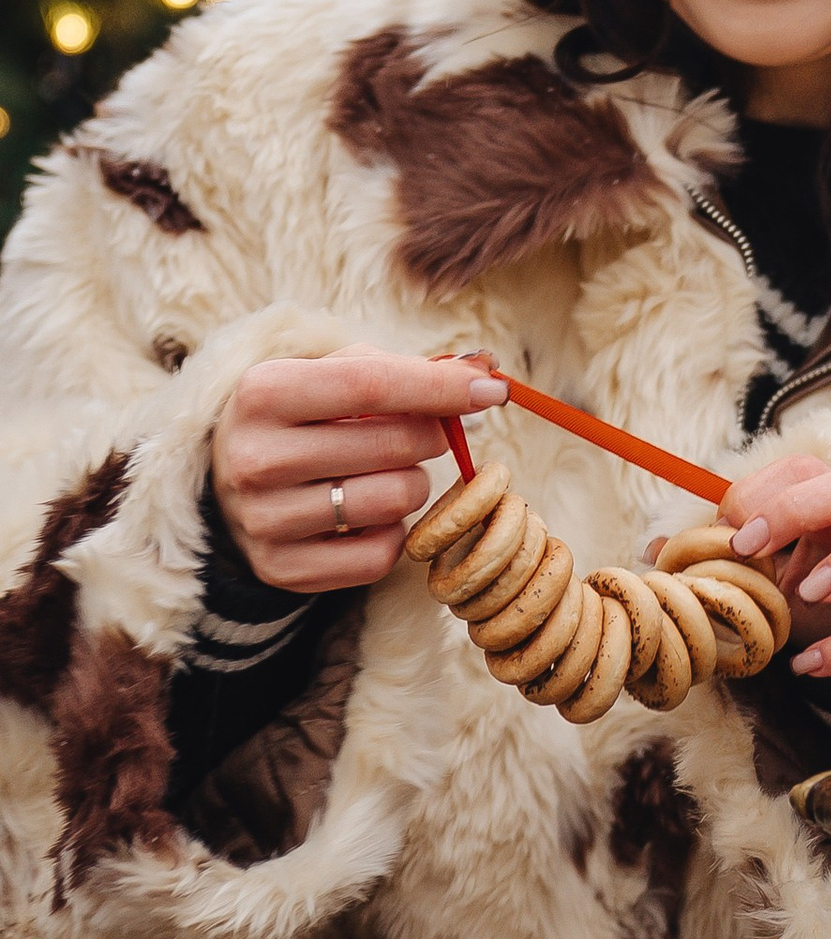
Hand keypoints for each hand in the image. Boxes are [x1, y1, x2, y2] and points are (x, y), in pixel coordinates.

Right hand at [211, 353, 510, 593]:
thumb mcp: (335, 374)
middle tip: (422, 435)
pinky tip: (369, 513)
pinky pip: (382, 554)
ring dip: (415, 484)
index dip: (442, 387)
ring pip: (396, 500)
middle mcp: (255, 458)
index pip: (372, 384)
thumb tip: (486, 374)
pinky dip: (393, 532)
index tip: (492, 390)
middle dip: (430, 436)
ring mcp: (265, 520)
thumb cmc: (304, 416)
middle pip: (395, 445)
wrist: (229, 483)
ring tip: (389, 473)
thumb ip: (407, 369)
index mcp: (263, 393)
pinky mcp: (282, 569)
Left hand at [717, 448, 830, 682]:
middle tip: (748, 546)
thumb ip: (717, 562)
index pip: (809, 469)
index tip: (726, 525)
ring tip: (807, 592)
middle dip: (800, 507)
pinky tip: (810, 662)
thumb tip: (653, 549)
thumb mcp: (763, 581)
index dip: (765, 489)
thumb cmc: (813, 604)